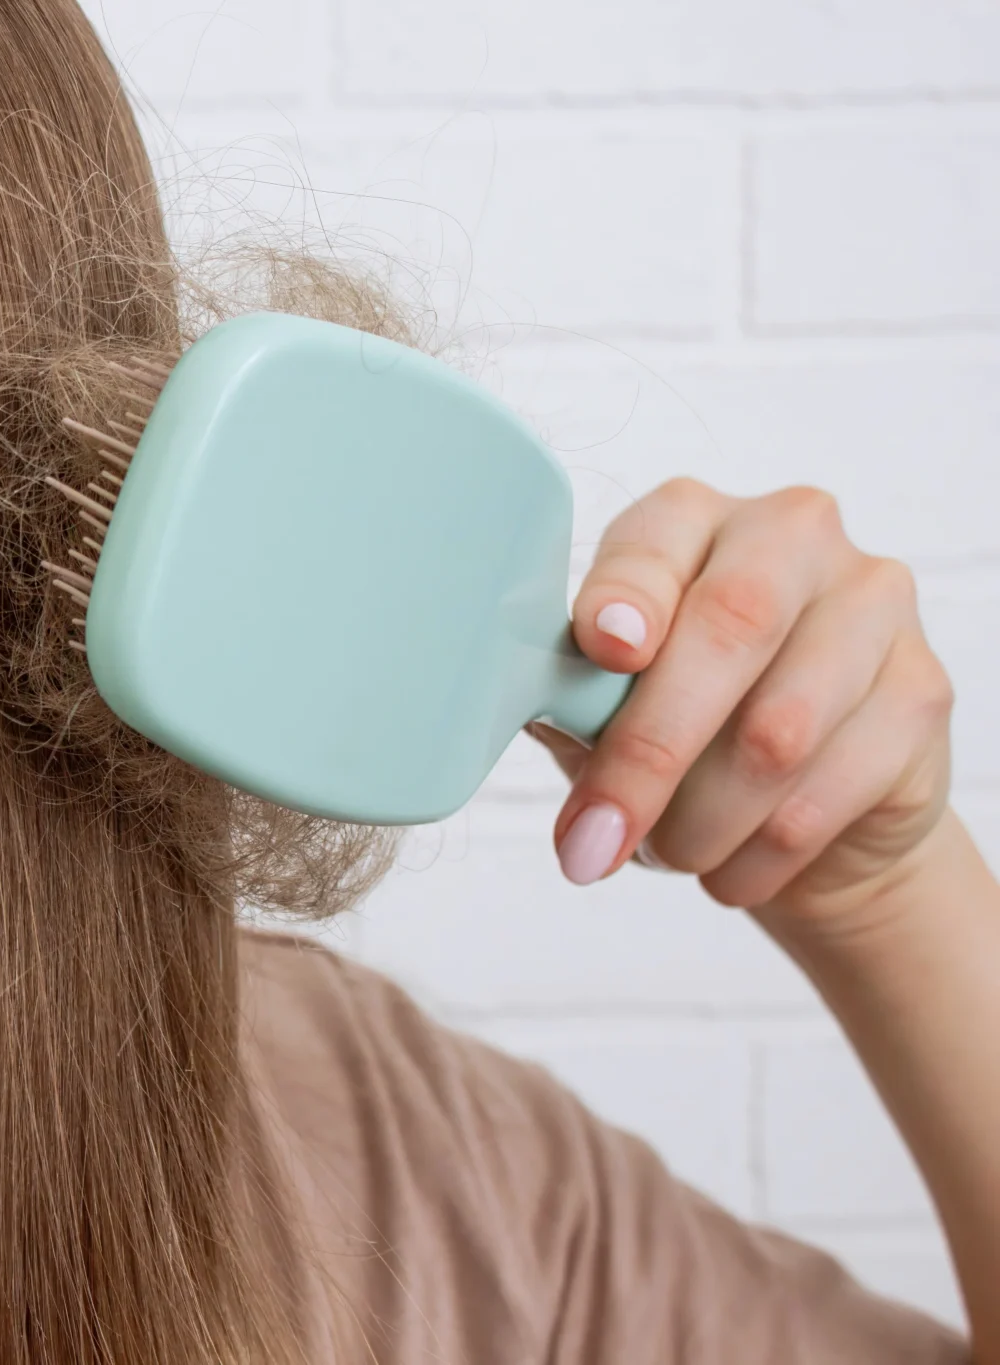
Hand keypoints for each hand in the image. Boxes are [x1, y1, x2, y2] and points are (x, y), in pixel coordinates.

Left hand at [528, 478, 954, 941]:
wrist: (807, 814)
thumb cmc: (677, 735)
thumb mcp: (601, 707)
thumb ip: (567, 693)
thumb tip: (495, 704)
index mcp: (687, 520)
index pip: (654, 541)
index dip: (628, 594)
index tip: (604, 648)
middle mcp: (789, 535)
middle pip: (728, 631)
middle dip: (647, 755)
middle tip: (591, 844)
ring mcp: (870, 603)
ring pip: (778, 730)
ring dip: (702, 821)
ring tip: (668, 854)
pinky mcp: (924, 686)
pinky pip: (832, 787)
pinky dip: (763, 852)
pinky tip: (732, 869)